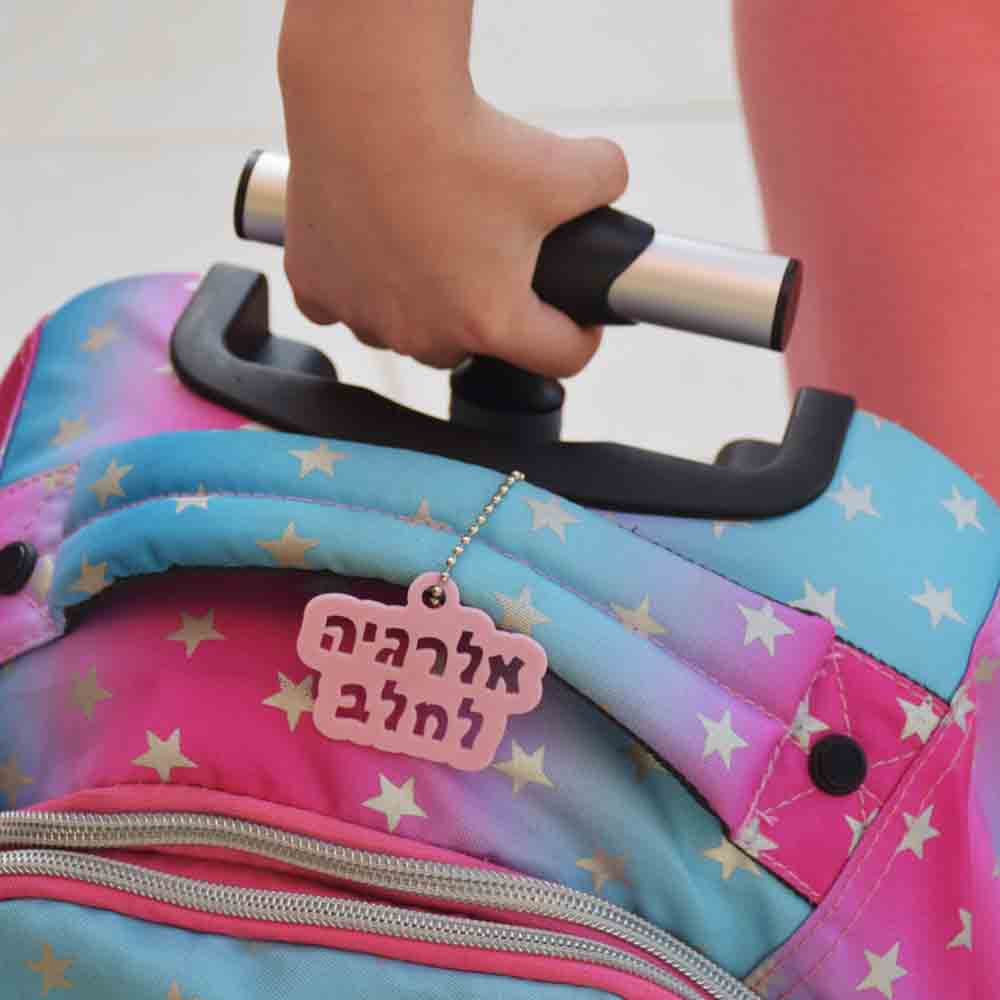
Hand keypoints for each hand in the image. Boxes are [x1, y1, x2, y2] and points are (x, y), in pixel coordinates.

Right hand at [281, 93, 628, 376]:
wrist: (370, 98)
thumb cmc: (461, 141)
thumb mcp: (565, 166)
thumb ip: (605, 182)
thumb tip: (609, 182)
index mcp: (490, 322)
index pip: (560, 358)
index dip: (581, 335)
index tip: (577, 315)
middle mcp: (424, 335)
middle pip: (473, 347)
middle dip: (488, 313)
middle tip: (491, 259)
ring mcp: (364, 317)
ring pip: (406, 330)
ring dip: (422, 305)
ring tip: (430, 245)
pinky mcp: (315, 289)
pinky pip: (344, 306)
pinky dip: (359, 285)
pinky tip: (372, 245)